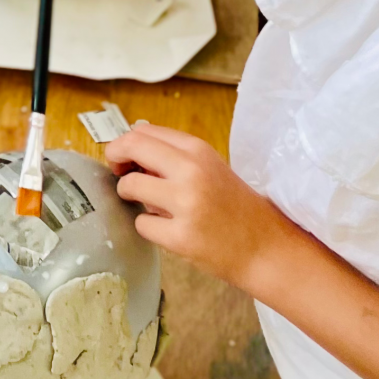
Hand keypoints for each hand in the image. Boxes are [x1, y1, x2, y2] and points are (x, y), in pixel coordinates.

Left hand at [104, 123, 288, 291]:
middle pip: (131, 146)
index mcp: (198, 150)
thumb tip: (129, 145)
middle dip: (115, 157)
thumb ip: (173, 155)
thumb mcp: (209, 167)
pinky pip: (141, 224)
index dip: (125, 143)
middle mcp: (191, 170)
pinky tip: (167, 230)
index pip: (143, 130)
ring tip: (149, 205)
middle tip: (118, 173)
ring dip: (129, 195)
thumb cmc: (233, 206)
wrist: (264, 247)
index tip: (125, 158)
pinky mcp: (180, 237)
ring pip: (130, 185)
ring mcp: (185, 204)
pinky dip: (148, 228)